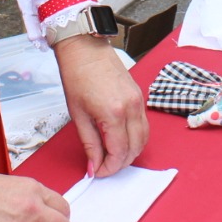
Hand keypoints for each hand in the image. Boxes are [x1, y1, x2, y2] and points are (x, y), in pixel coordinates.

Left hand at [54, 34, 147, 177]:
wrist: (85, 49)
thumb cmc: (77, 76)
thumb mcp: (78, 115)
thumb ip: (89, 144)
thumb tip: (93, 166)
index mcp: (113, 113)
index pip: (119, 152)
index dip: (109, 167)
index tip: (98, 171)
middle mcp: (131, 108)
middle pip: (135, 148)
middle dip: (120, 163)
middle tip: (104, 166)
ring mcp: (139, 101)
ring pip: (144, 138)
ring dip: (130, 151)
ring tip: (112, 154)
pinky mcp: (140, 96)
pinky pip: (144, 125)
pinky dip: (135, 137)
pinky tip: (120, 138)